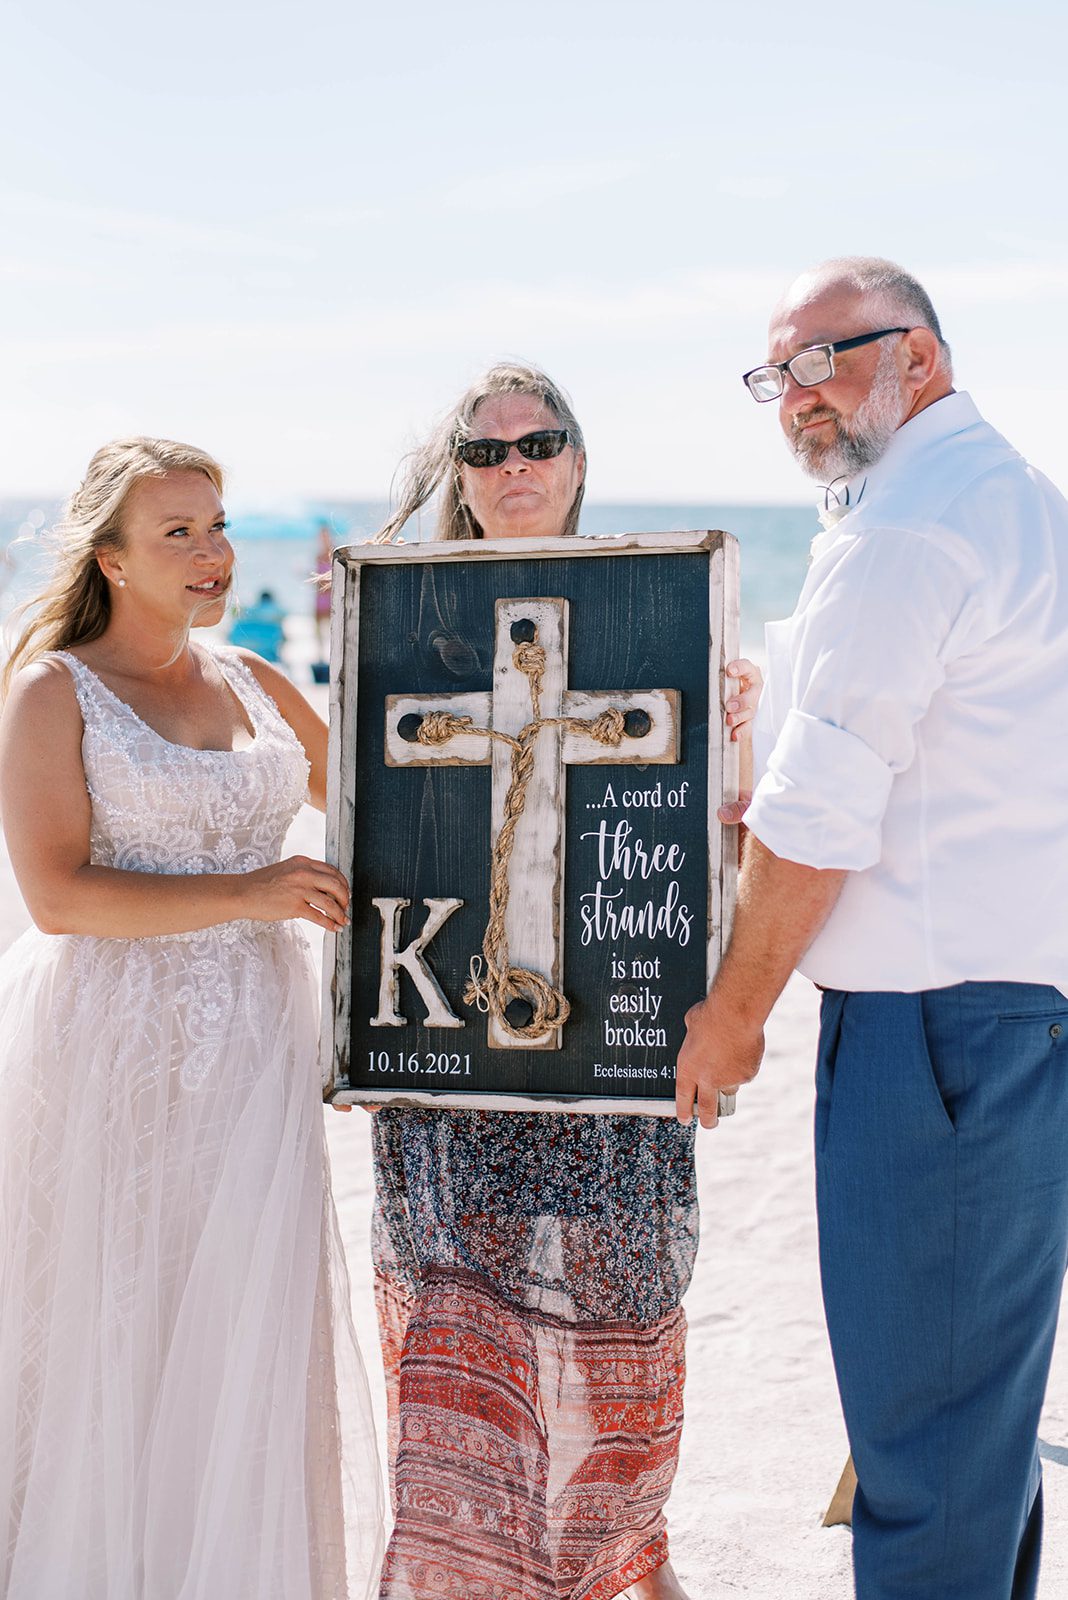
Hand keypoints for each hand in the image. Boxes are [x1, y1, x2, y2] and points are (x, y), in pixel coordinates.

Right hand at [240, 855, 349, 931]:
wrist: (242, 893)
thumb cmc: (261, 884)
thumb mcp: (286, 870)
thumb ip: (303, 874)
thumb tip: (322, 889)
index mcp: (303, 862)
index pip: (332, 871)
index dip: (343, 883)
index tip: (345, 893)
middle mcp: (304, 873)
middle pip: (336, 885)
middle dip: (345, 898)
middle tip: (346, 908)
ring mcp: (299, 889)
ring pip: (330, 902)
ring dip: (340, 914)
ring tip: (343, 921)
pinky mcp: (295, 906)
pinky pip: (319, 916)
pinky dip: (330, 924)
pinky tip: (334, 928)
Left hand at [675, 990, 764, 1127]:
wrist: (735, 1014)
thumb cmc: (710, 1015)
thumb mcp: (691, 1025)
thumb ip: (693, 1037)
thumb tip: (695, 1031)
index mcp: (689, 1069)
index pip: (683, 1098)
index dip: (683, 1111)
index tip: (685, 1119)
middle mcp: (708, 1079)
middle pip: (707, 1109)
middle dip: (708, 1120)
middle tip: (709, 1123)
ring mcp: (729, 1079)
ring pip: (729, 1088)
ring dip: (729, 1081)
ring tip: (729, 1057)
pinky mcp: (747, 1075)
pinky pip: (745, 1074)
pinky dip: (744, 1065)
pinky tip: (743, 1048)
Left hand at [724, 657, 762, 741]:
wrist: (730, 696)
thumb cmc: (725, 685)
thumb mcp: (723, 679)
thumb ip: (717, 677)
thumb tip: (696, 676)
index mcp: (748, 673)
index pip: (746, 667)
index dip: (740, 668)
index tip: (729, 671)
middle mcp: (753, 688)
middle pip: (753, 693)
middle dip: (742, 701)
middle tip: (730, 706)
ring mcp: (754, 704)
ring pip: (751, 711)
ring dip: (740, 717)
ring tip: (729, 720)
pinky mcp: (750, 719)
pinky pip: (748, 726)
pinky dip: (741, 731)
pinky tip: (734, 735)